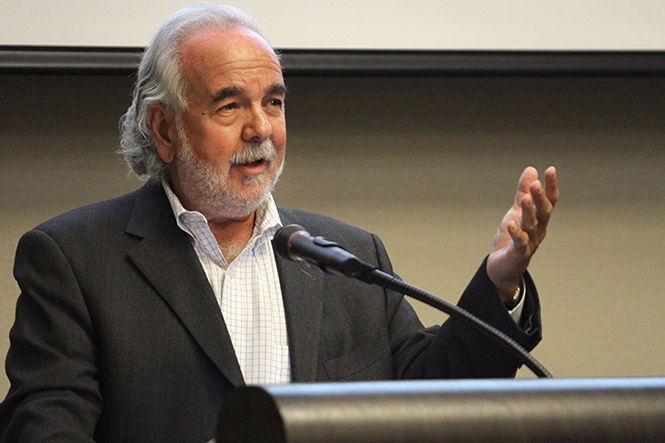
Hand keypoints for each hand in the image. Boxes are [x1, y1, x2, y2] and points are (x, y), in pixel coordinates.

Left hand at [486, 166, 558, 301]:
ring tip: (524, 198)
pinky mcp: (517, 253)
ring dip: (528, 212)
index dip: (550, 186)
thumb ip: (523, 192)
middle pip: (543, 212)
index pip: (549, 201)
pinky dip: (516, 233)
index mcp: (539, 220)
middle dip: (540, 198)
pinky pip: (519, 243)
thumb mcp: (516, 212)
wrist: (503, 269)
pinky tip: (510, 224)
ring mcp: (529, 243)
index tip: (551, 170)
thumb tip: (531, 170)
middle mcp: (538, 230)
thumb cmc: (512, 239)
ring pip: (531, 226)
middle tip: (536, 184)